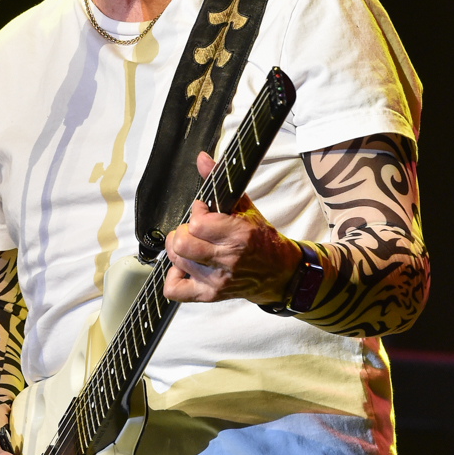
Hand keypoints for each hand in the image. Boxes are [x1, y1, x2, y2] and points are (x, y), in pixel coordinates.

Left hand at [163, 151, 301, 303]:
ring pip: (176, 261)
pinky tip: (185, 267)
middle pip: (181, 244)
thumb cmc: (261, 240)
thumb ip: (218, 181)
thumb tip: (202, 159)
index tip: (203, 211)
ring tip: (192, 246)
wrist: (280, 272)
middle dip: (181, 232)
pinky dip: (173, 277)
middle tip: (192, 230)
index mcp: (237, 235)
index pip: (196, 222)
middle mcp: (227, 259)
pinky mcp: (210, 295)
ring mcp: (217, 280)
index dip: (196, 212)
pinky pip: (175, 289)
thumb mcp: (245, 207)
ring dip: (179, 250)